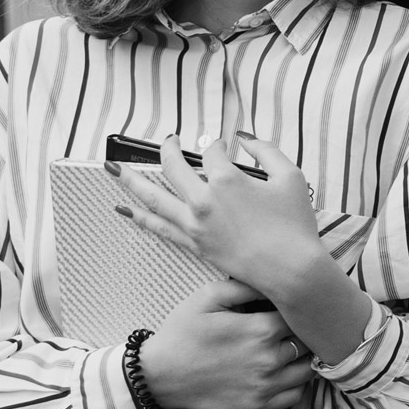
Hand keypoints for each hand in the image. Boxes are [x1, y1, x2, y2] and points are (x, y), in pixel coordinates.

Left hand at [112, 129, 327, 297]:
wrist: (291, 270)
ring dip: (130, 180)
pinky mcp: (194, 243)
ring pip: (153, 196)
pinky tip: (123, 209)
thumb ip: (267, 151)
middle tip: (169, 140)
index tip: (225, 146)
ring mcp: (194, 223)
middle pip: (174, 166)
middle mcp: (203, 199)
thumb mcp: (291, 177)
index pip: (213, 152)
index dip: (218, 144)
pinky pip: (159, 227)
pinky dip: (139, 217)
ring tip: (112, 168)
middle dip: (169, 149)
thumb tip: (245, 139)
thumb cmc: (295, 224)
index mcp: (227, 179)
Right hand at [135, 279, 312, 408]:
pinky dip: (298, 384)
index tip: (294, 309)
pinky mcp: (259, 406)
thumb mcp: (207, 297)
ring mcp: (266, 385)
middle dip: (305, 333)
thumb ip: (245, 286)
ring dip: (306, 358)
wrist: (159, 375)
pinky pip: (296, 396)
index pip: (302, 317)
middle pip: (309, 343)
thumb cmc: (182, 333)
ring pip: (308, 370)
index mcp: (261, 329)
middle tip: (297, 328)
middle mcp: (269, 359)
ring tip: (294, 349)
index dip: (301, 311)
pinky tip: (287, 373)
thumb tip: (274, 279)